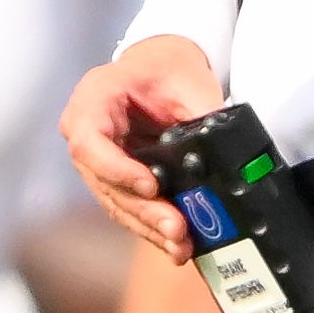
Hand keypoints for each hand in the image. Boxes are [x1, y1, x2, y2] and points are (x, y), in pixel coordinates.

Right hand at [60, 34, 224, 260]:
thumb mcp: (188, 81)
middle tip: (177, 228)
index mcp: (94, 98)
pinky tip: (177, 244)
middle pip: (104, 182)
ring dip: (149, 227)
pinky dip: (152, 226)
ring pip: (116, 202)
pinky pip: (129, 207)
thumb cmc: (167, 67)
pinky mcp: (114, 179)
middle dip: (142, 211)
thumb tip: (228, 156)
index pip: (89, 142)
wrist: (161, 67)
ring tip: (182, 245)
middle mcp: (85, 132)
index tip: (151, 186)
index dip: (116, 170)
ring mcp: (97, 159)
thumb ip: (202, 115)